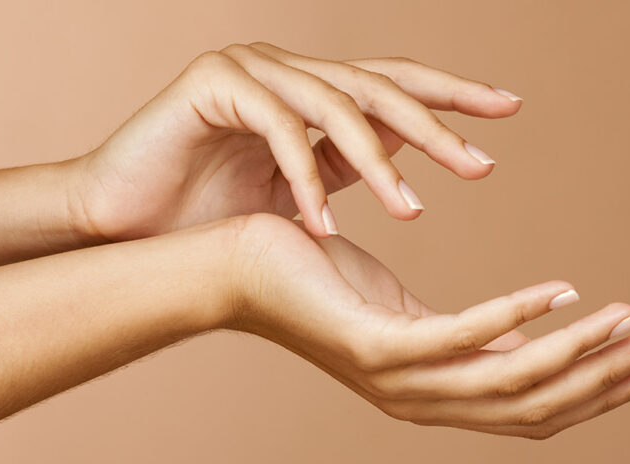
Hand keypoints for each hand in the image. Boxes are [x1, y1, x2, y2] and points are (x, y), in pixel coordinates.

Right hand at [69, 43, 522, 239]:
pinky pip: (277, 128)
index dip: (451, 95)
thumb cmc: (203, 219)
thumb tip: (404, 175)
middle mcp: (284, 71)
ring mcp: (248, 69)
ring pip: (334, 105)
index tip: (508, 110)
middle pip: (376, 86)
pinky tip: (323, 227)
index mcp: (307, 93)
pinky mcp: (212, 82)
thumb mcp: (291, 199)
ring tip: (412, 212)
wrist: (122, 228)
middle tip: (481, 162)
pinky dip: (305, 179)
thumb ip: (339, 175)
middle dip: (435, 125)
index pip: (391, 84)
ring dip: (377, 162)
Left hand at [223, 214, 629, 437]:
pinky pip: (461, 336)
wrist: (239, 269)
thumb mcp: (406, 312)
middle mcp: (418, 401)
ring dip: (577, 352)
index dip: (591, 397)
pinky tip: (560, 290)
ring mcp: (397, 379)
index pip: (527, 412)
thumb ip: (463, 334)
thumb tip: (522, 333)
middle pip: (530, 407)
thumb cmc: (321, 283)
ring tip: (626, 319)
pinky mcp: (374, 343)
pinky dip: (519, 314)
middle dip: (601, 382)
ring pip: (507, 380)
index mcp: (430, 395)